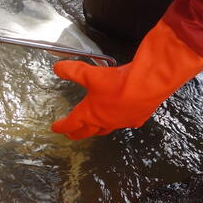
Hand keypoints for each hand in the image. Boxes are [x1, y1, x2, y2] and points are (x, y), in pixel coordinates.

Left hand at [50, 21, 202, 139]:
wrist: (146, 85)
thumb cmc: (118, 84)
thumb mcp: (89, 74)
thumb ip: (72, 71)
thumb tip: (58, 68)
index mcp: (90, 113)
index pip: (71, 123)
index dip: (62, 126)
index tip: (56, 128)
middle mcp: (104, 121)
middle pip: (87, 132)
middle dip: (77, 133)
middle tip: (71, 134)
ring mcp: (121, 121)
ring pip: (106, 129)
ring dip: (97, 130)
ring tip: (94, 129)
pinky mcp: (137, 117)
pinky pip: (127, 123)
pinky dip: (122, 121)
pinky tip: (124, 118)